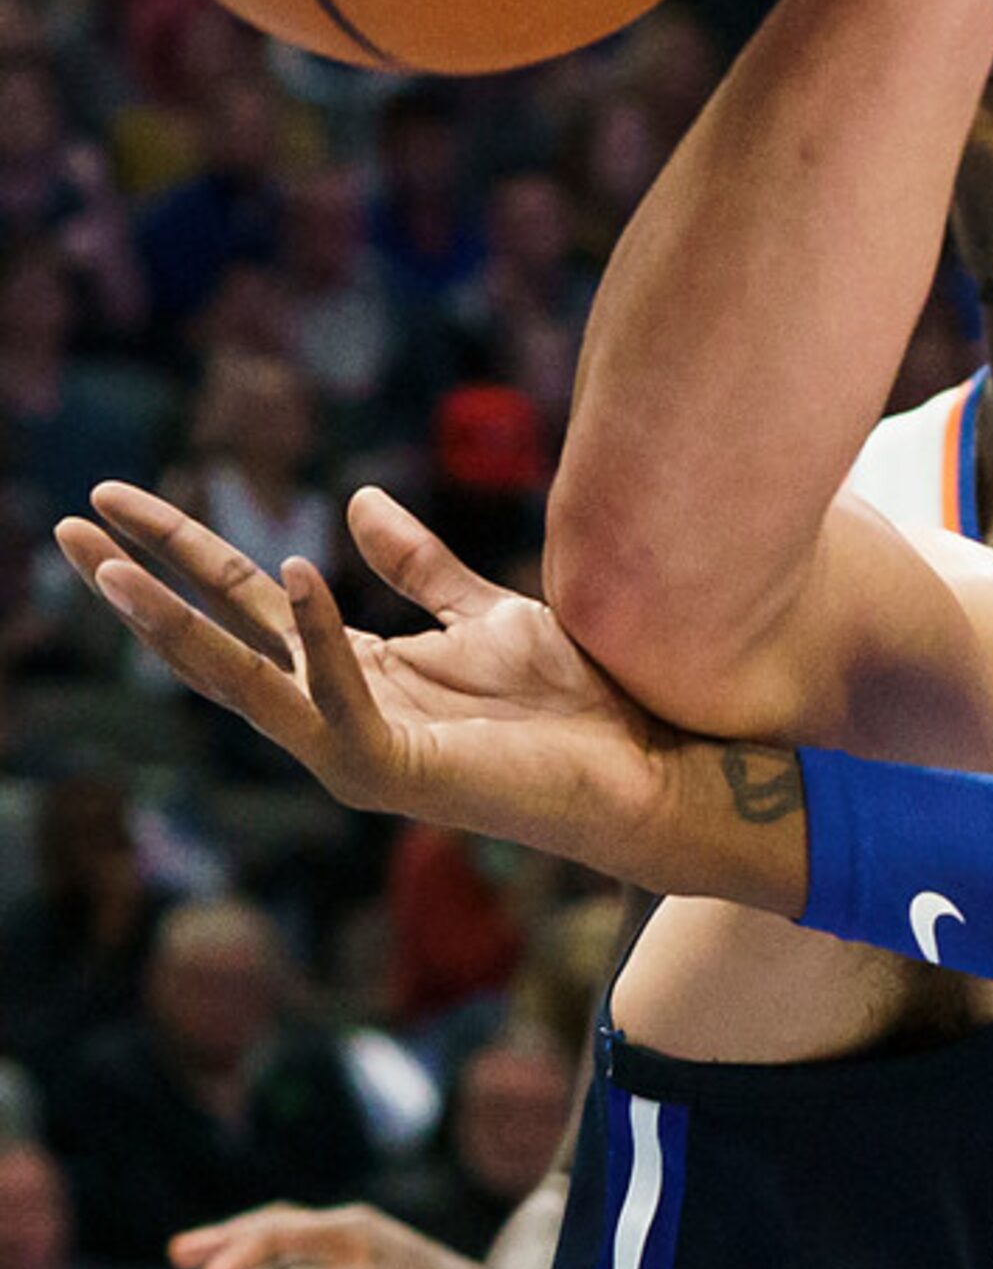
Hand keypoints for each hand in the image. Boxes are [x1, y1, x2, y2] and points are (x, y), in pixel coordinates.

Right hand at [56, 484, 678, 882]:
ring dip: (176, 624)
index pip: (245, 601)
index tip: (117, 500)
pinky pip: (339, 694)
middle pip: (218, 636)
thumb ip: (419, 567)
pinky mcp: (398, 770)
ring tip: (112, 566)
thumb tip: (356, 499)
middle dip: (143, 583)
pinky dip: (315, 636)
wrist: (646, 766)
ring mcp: (357, 748)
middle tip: (70, 526)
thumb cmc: (579, 701)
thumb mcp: (486, 613)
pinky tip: (295, 571)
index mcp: (353, 671)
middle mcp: (337, 712)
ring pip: (244, 679)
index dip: (183, 549)